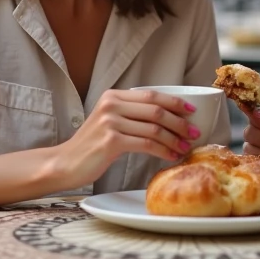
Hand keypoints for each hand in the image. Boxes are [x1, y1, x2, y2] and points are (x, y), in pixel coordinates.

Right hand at [55, 89, 200, 185]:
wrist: (64, 163)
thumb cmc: (91, 146)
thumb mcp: (110, 122)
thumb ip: (131, 115)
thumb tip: (168, 118)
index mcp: (113, 96)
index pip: (152, 94)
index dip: (175, 102)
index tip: (192, 111)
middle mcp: (111, 105)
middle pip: (156, 110)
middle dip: (180, 122)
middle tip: (195, 132)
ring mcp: (110, 122)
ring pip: (154, 128)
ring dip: (175, 139)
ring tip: (186, 147)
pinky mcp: (111, 140)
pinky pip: (146, 144)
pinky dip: (163, 150)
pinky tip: (171, 156)